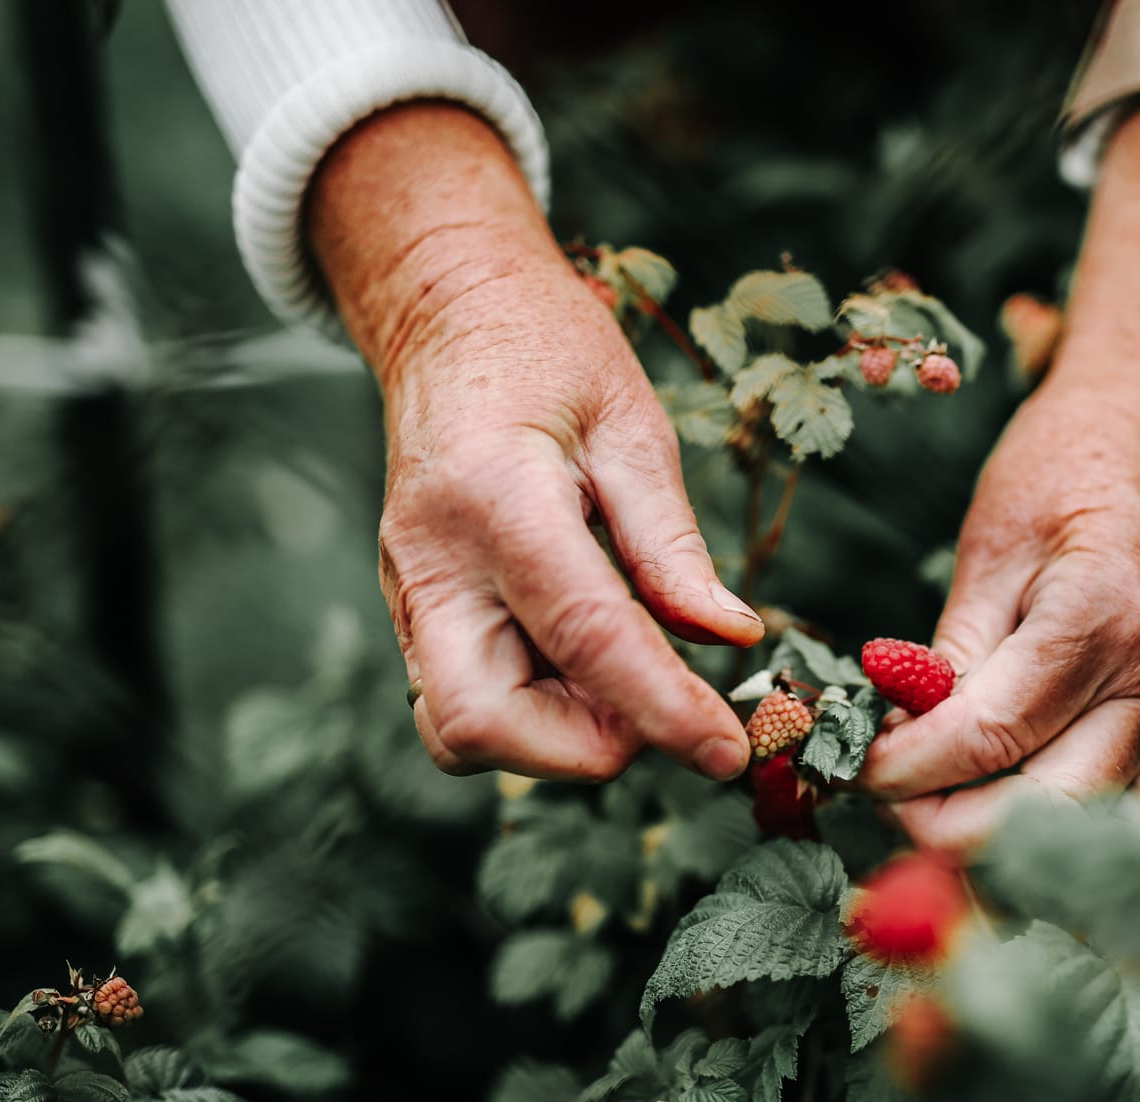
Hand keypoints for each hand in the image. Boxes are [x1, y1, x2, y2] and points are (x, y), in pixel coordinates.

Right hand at [309, 103, 761, 780]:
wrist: (447, 314)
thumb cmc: (546, 351)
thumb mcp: (633, 426)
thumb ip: (674, 546)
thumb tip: (731, 638)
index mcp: (498, 500)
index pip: (586, 638)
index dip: (664, 710)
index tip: (727, 751)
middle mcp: (432, 561)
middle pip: (480, 724)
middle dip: (582, 746)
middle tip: (659, 705)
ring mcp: (409, 591)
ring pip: (460, 731)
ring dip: (555, 736)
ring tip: (623, 674)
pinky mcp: (412, 609)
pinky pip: (460, 700)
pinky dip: (532, 711)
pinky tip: (581, 662)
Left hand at [858, 96, 1139, 851]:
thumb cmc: (1065, 462)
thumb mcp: (989, 543)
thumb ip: (949, 655)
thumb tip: (893, 739)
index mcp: (1096, 620)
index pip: (986, 739)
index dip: (903, 771)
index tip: (849, 768)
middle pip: (1042, 812)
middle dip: (943, 825)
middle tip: (882, 797)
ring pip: (1098, 836)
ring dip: (1009, 851)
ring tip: (939, 822)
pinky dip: (1092, 850)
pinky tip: (1027, 849)